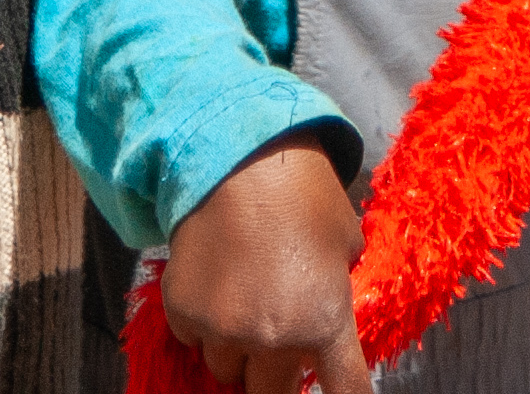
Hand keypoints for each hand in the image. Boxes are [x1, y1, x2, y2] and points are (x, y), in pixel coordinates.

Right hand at [162, 135, 371, 393]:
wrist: (238, 159)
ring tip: (246, 297)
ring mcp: (223, 330)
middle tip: (279, 343)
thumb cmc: (305, 193)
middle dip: (277, 377)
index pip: (345, 390)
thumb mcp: (345, 240)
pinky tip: (217, 281)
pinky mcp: (184, 315)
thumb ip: (338, 287)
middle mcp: (273, 337)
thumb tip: (330, 310)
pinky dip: (205, 324)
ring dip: (238, 349)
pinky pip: (196, 340)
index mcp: (325, 320)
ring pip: (228, 369)